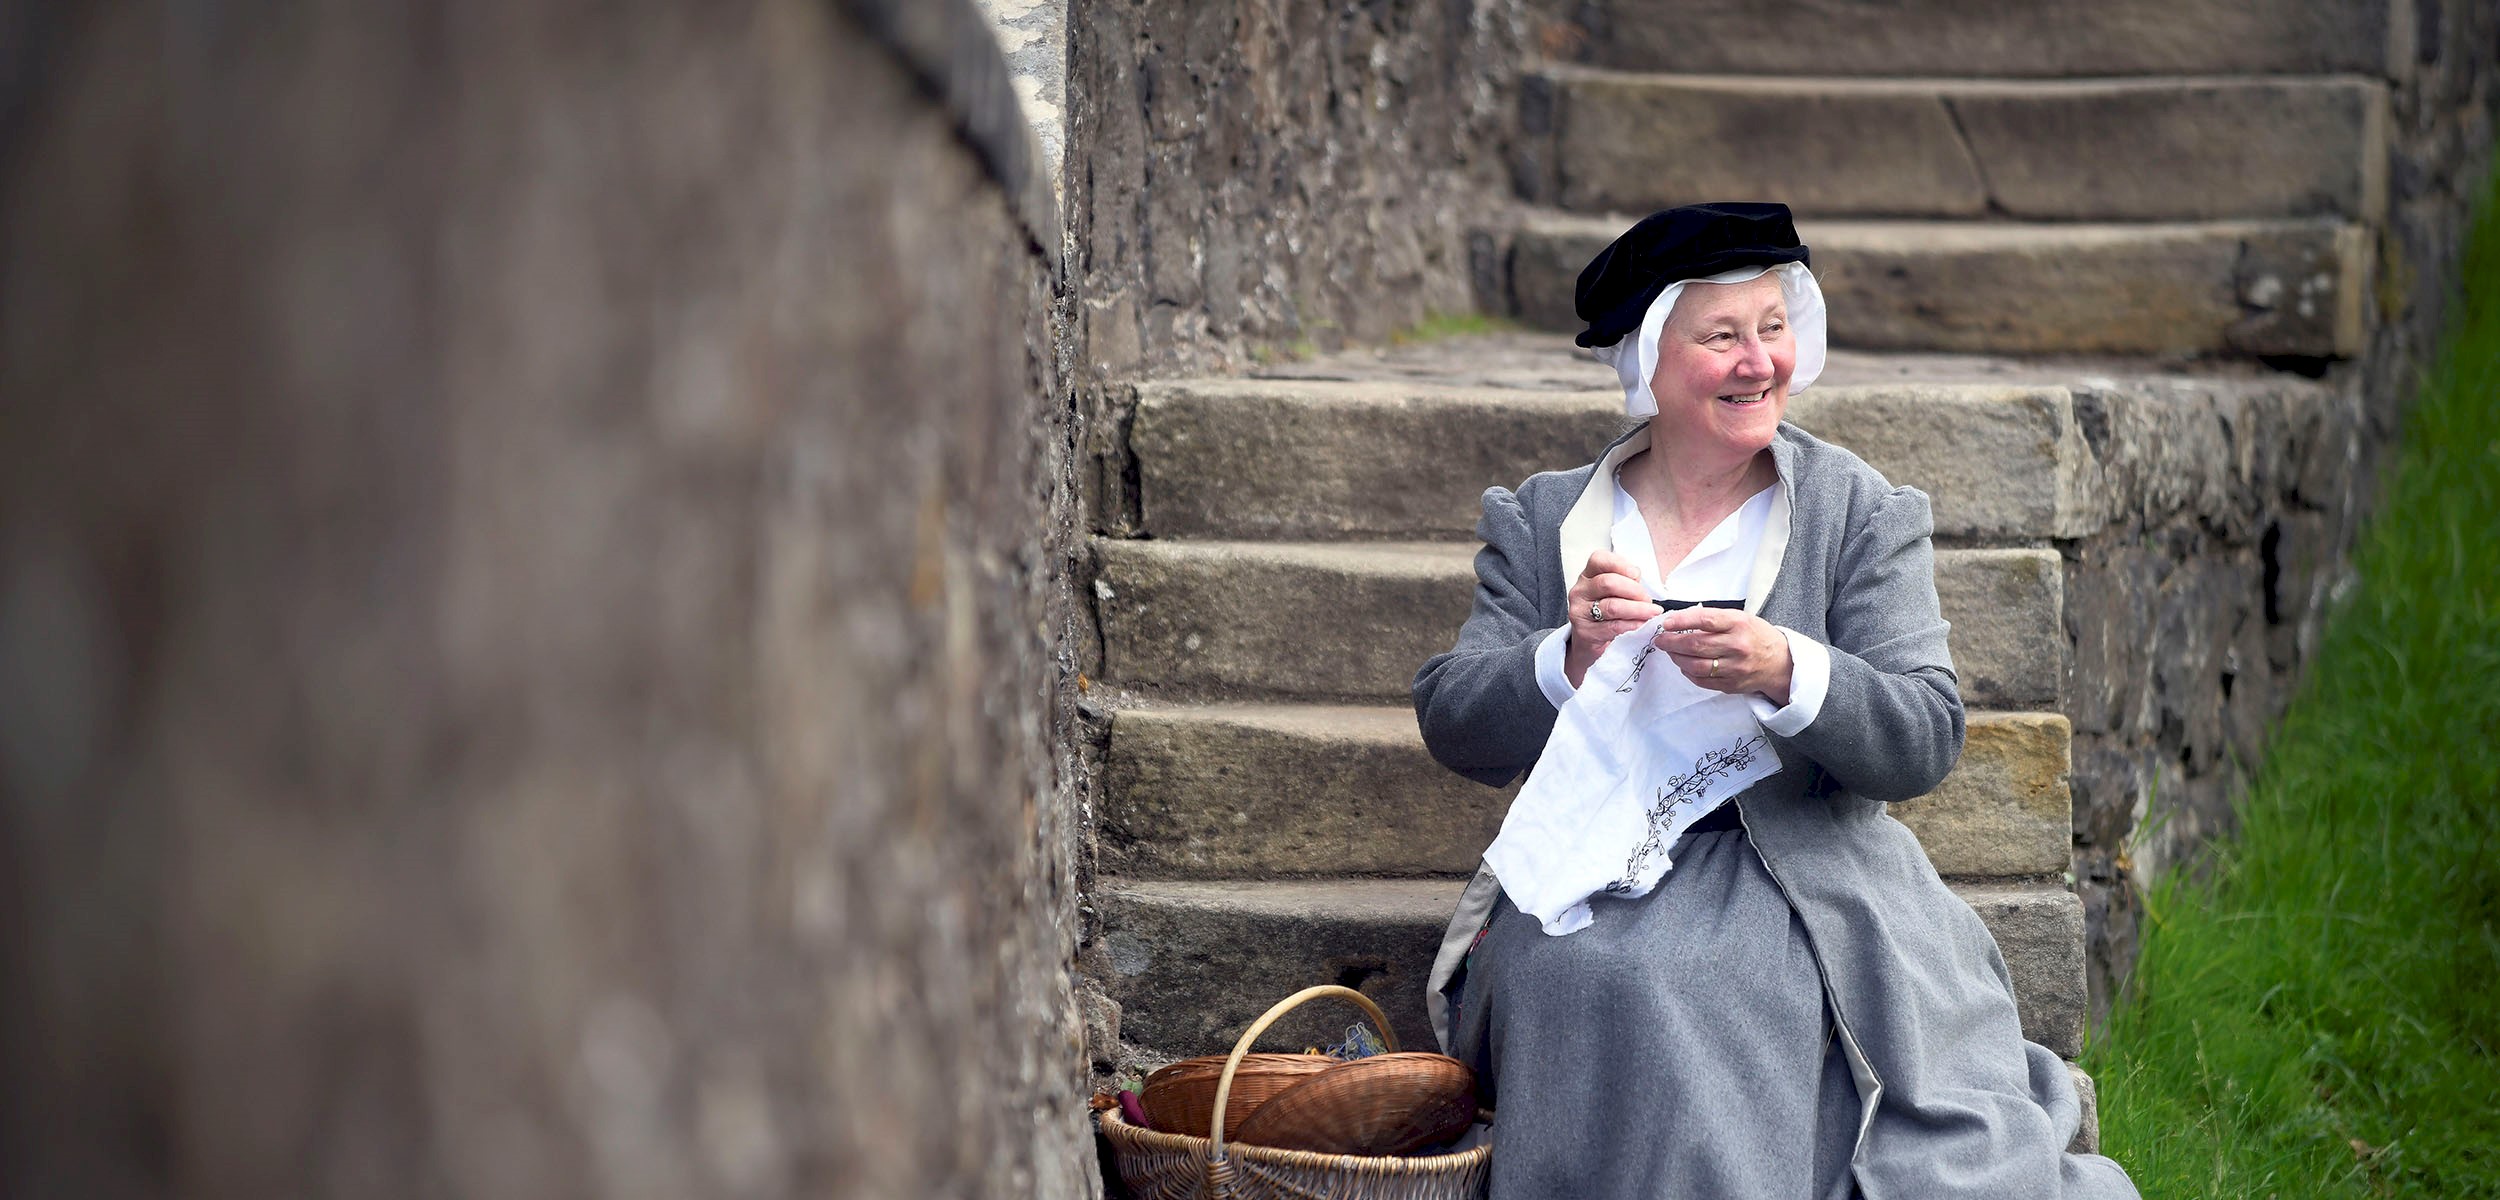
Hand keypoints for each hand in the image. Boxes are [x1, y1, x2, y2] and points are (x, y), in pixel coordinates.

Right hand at [1564, 550, 1659, 686]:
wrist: (1589, 640)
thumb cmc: (1606, 612)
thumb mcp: (1613, 591)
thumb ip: (1625, 580)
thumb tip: (1637, 577)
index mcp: (1587, 575)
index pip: (1599, 559)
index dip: (1620, 564)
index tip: (1636, 575)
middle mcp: (1580, 591)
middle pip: (1608, 583)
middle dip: (1634, 590)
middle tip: (1648, 599)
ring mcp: (1579, 612)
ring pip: (1612, 606)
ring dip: (1637, 609)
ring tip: (1652, 612)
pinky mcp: (1585, 632)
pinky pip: (1613, 627)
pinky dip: (1632, 624)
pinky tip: (1642, 624)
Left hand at [1653, 607, 1792, 704]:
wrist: (1780, 662)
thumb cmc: (1756, 636)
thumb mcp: (1740, 618)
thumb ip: (1713, 619)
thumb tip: (1680, 619)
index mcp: (1739, 624)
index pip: (1704, 620)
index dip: (1681, 621)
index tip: (1666, 623)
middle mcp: (1737, 646)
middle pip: (1696, 645)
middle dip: (1671, 642)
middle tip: (1660, 640)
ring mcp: (1735, 667)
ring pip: (1695, 665)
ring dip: (1677, 658)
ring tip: (1670, 652)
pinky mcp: (1731, 684)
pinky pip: (1702, 681)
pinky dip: (1688, 673)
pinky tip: (1684, 665)